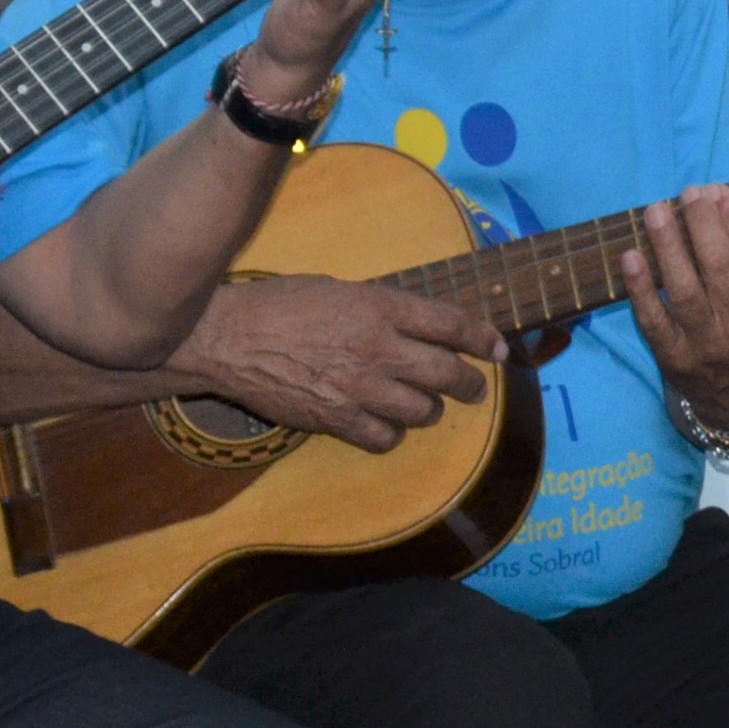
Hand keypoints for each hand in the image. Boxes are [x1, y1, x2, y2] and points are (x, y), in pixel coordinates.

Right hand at [184, 276, 504, 451]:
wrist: (228, 338)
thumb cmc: (279, 305)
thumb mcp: (338, 289)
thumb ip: (379, 308)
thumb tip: (412, 326)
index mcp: (380, 307)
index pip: (451, 324)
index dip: (483, 338)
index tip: (499, 348)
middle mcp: (379, 348)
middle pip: (448, 373)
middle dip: (469, 383)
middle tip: (474, 387)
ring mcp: (359, 387)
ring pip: (424, 411)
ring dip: (431, 410)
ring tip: (426, 406)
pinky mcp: (337, 418)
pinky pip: (385, 438)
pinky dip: (392, 435)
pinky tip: (386, 425)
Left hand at [621, 184, 728, 438]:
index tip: (719, 191)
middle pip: (720, 270)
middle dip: (702, 225)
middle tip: (689, 192)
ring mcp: (706, 348)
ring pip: (684, 291)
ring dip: (668, 247)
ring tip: (657, 210)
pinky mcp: (673, 360)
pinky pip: (653, 321)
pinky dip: (640, 289)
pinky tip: (631, 256)